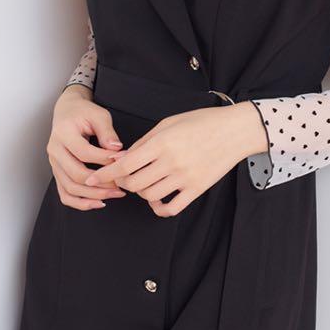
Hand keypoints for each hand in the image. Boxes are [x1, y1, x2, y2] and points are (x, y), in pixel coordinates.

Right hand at [47, 84, 127, 209]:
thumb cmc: (84, 112)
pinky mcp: (57, 172)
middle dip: (101, 183)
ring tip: (115, 194)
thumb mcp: (99, 115)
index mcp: (63, 133)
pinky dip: (80, 202)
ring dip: (93, 195)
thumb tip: (117, 150)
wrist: (67, 112)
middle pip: (76, 174)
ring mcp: (54, 164)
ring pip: (69, 188)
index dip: (105, 160)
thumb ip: (107, 132)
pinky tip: (99, 202)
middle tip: (122, 185)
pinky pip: (65, 194)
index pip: (84, 153)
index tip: (123, 161)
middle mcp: (54, 150)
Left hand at [81, 101, 267, 216]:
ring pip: (149, 196)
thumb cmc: (201, 122)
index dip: (105, 174)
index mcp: (162, 143)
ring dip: (140, 192)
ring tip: (143, 183)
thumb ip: (144, 142)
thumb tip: (123, 158)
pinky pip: (171, 208)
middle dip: (121, 183)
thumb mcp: (168, 123)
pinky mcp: (197, 189)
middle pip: (133, 184)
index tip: (94, 179)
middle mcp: (171, 162)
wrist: (235, 131)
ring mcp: (185, 178)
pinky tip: (157, 199)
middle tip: (121, 178)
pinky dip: (159, 208)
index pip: (124, 165)